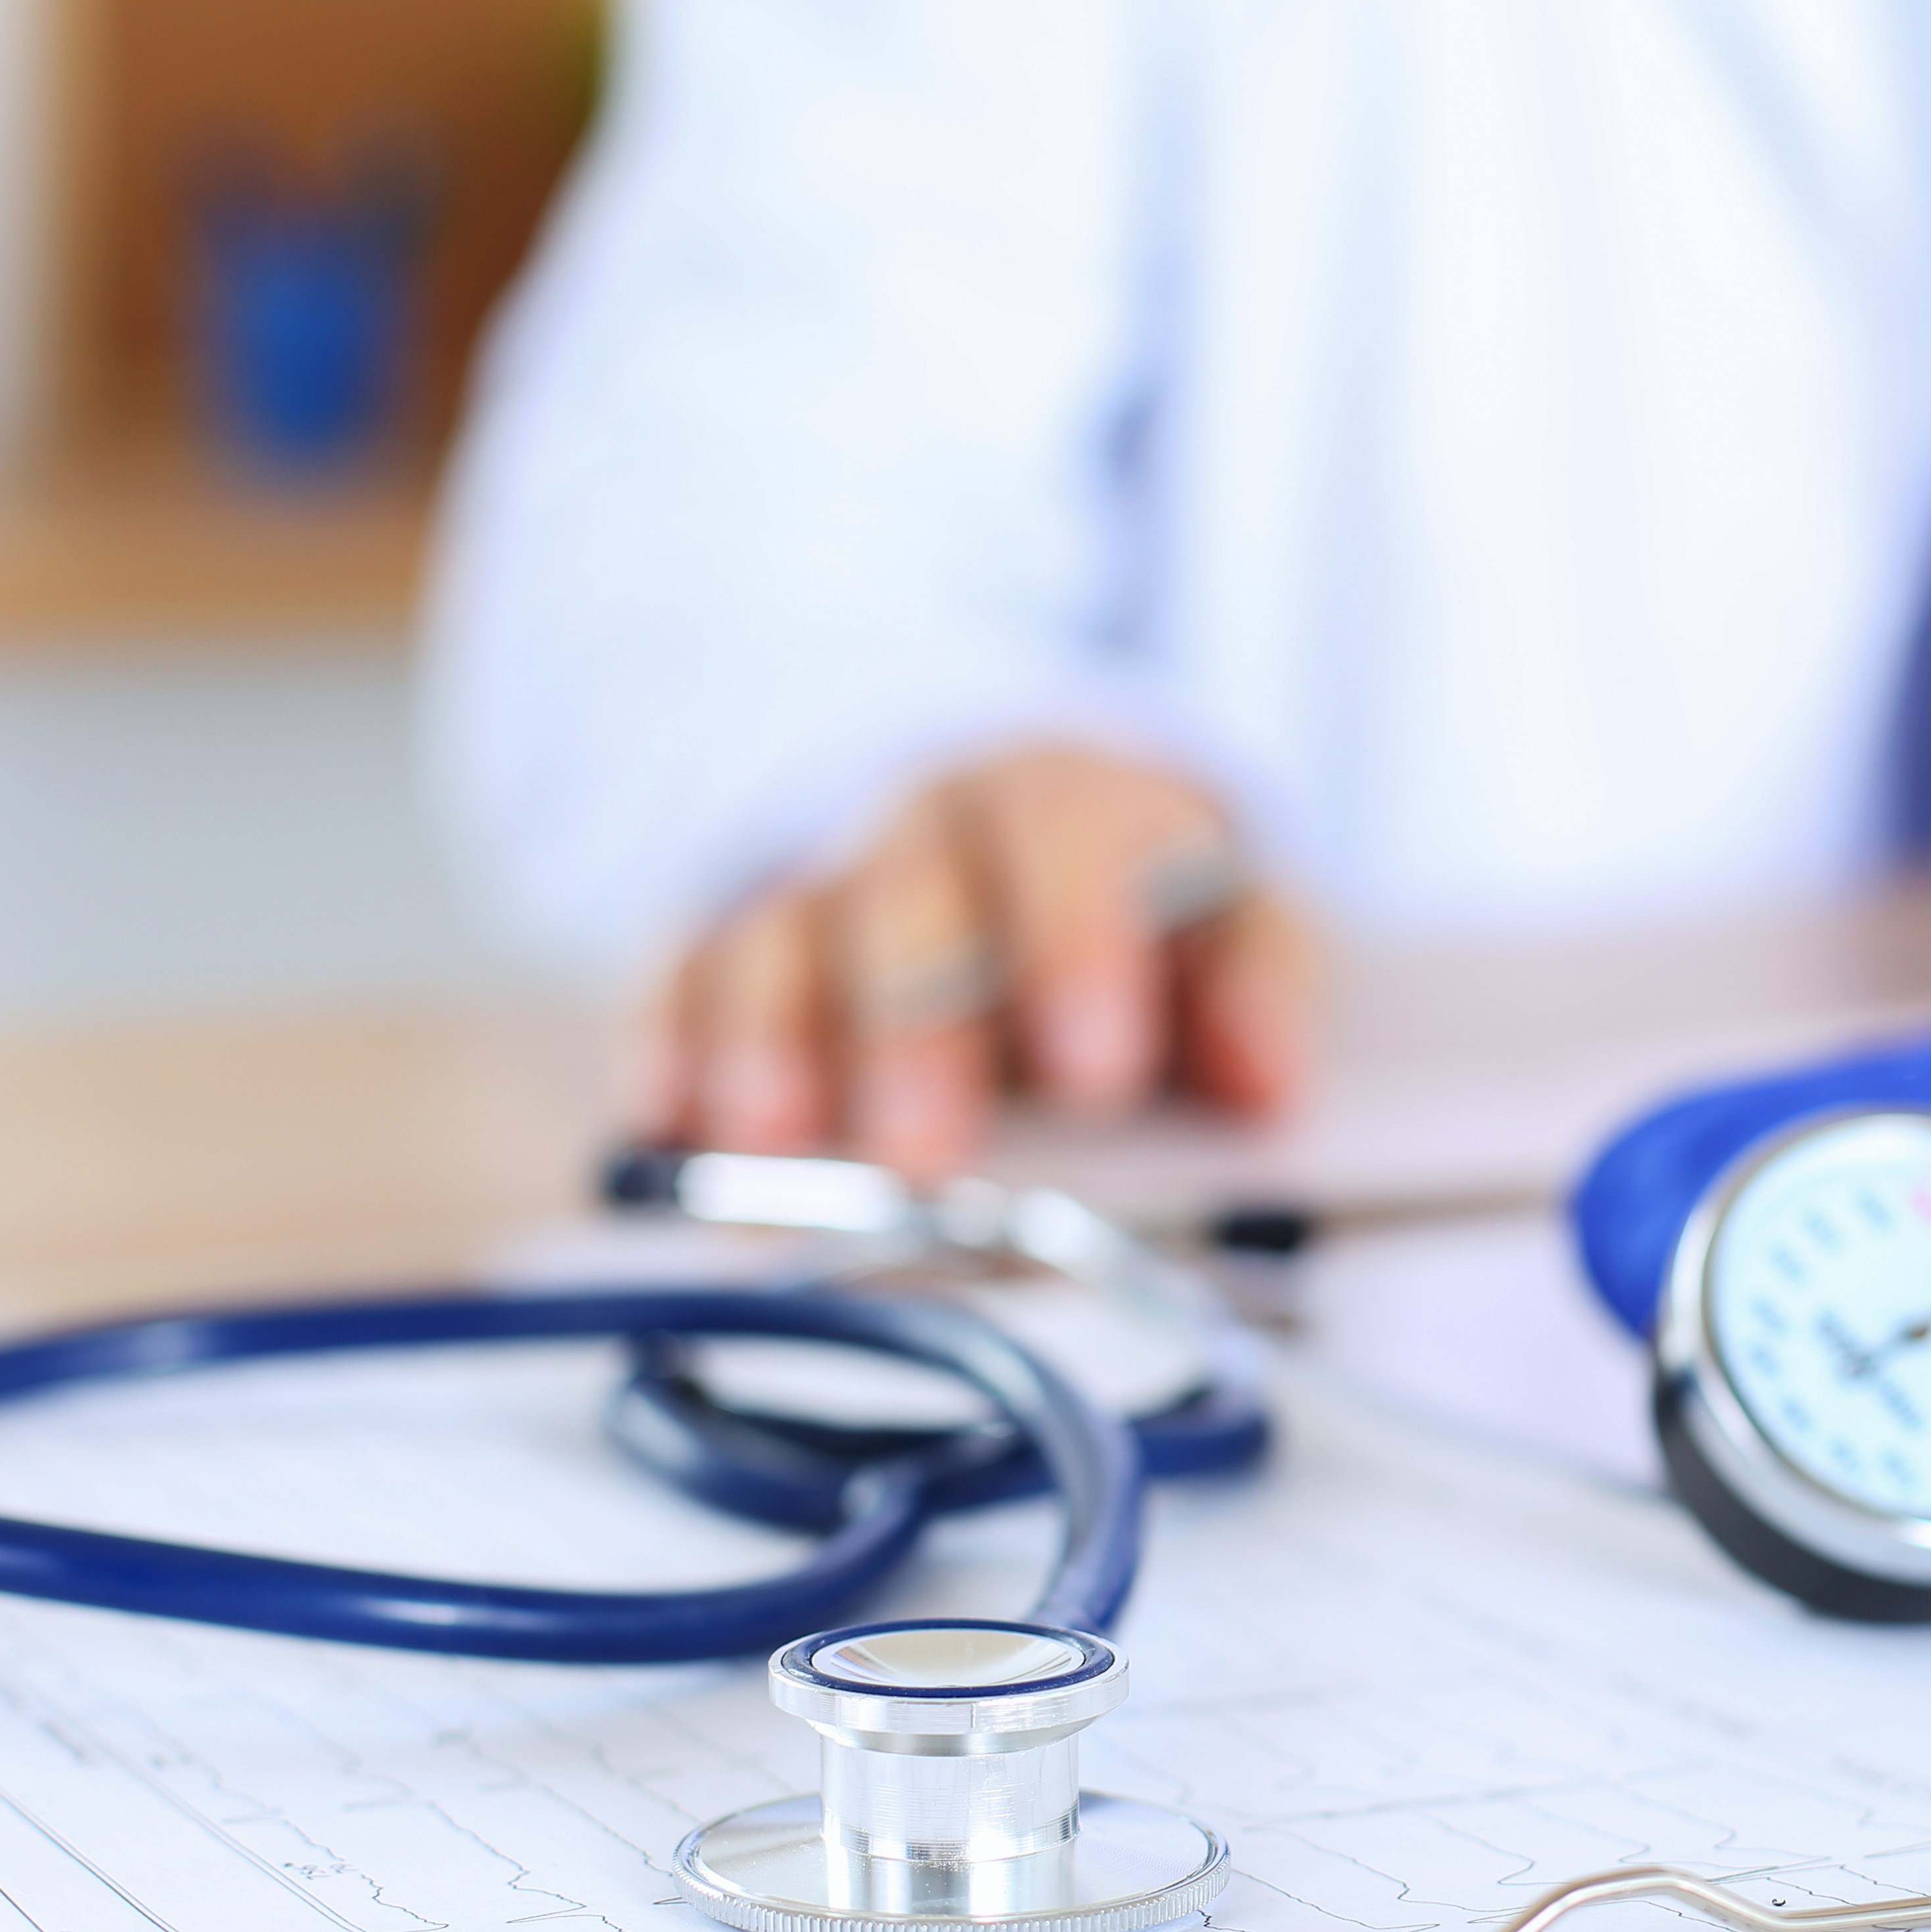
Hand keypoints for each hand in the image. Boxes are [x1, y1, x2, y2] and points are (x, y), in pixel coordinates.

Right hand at [643, 744, 1315, 1182]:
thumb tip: (1268, 1079)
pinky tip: (662, 1119)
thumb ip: (1255, 978)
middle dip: (914, 1029)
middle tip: (924, 1148)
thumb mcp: (1227, 901)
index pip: (1070, 851)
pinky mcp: (722, 919)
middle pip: (912, 905)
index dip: (1076, 954)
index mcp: (1067, 801)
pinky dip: (668, 1042)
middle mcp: (927, 815)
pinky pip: (681, 967)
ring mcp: (815, 865)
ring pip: (782, 936)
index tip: (1092, 1064)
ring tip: (774, 1142)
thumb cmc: (1125, 878)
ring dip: (772, 1040)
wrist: (996, 783)